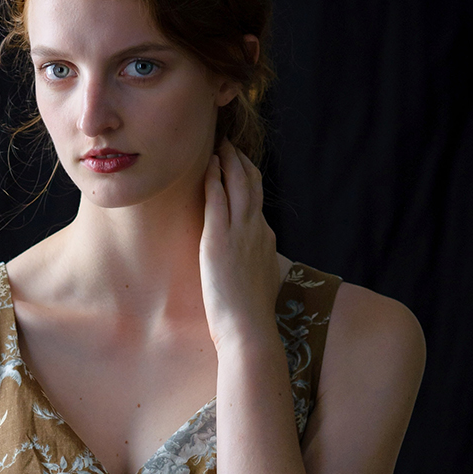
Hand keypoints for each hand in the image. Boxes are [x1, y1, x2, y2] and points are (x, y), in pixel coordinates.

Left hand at [200, 140, 278, 350]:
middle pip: (252, 185)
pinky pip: (218, 201)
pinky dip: (214, 180)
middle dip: (240, 161)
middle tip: (229, 144)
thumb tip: (248, 264)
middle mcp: (256, 230)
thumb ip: (252, 266)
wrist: (248, 329)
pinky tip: (208, 166)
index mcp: (265, 239)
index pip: (257, 200)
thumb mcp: (255, 282)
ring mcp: (240, 233)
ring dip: (229, 162)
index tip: (239, 164)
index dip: (249, 178)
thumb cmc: (249, 315)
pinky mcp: (220, 240)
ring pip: (239, 185)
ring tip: (220, 145)